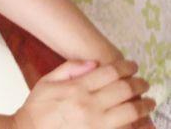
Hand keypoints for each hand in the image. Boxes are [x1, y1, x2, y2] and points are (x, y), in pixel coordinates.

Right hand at [11, 57, 156, 128]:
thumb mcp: (48, 81)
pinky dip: (135, 125)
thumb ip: (70, 68)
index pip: (110, 72)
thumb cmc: (37, 108)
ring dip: (142, 105)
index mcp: (77, 88)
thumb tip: (93, 63)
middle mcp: (89, 105)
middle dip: (138, 84)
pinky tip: (139, 121)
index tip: (132, 65)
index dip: (125, 67)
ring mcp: (96, 125)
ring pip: (129, 112)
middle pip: (123, 90)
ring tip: (148, 102)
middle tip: (144, 82)